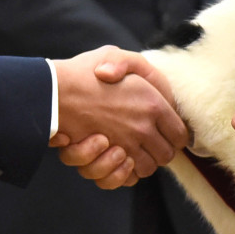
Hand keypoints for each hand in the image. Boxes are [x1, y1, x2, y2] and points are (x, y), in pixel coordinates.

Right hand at [52, 48, 186, 186]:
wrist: (53, 91)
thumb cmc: (82, 72)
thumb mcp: (114, 54)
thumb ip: (134, 64)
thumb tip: (147, 88)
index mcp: (153, 104)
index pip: (181, 135)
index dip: (174, 136)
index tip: (163, 131)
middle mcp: (143, 128)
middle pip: (166, 156)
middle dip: (158, 151)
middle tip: (144, 141)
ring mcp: (125, 146)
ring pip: (146, 169)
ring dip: (138, 162)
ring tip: (125, 148)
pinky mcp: (104, 160)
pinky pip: (124, 179)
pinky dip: (122, 174)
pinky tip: (114, 158)